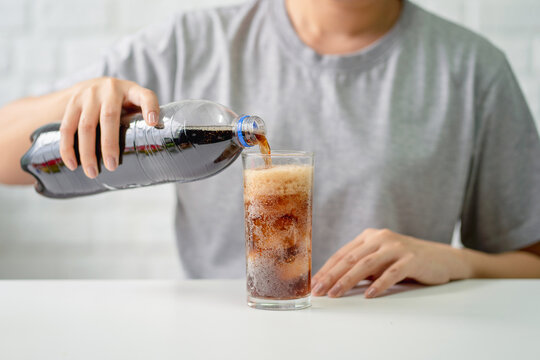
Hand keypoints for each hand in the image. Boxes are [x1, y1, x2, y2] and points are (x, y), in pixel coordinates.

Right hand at [59, 77, 159, 177]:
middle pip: (109, 117)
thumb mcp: (135, 104)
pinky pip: (67, 127)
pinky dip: (68, 147)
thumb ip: (144, 119)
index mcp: (132, 90)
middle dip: (109, 144)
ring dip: (87, 152)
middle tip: (111, 166)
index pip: (145, 97)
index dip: (150, 108)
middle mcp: (110, 89)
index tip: (153, 123)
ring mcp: (89, 94)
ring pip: (85, 125)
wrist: (93, 86)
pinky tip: (72, 164)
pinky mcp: (72, 102)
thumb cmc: (122, 102)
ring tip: (92, 172)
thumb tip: (156, 149)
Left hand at [311, 228, 471, 297]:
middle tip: (318, 290)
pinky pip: (391, 273)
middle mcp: (380, 238)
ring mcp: (396, 247)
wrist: (442, 258)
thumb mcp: (380, 259)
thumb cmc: (405, 260)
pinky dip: (378, 284)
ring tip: (336, 293)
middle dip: (331, 276)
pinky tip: (368, 295)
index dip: (326, 269)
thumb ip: (361, 266)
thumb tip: (333, 281)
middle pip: (350, 258)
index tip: (314, 284)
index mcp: (369, 236)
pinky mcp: (411, 259)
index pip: (342, 253)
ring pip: (366, 264)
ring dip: (348, 280)